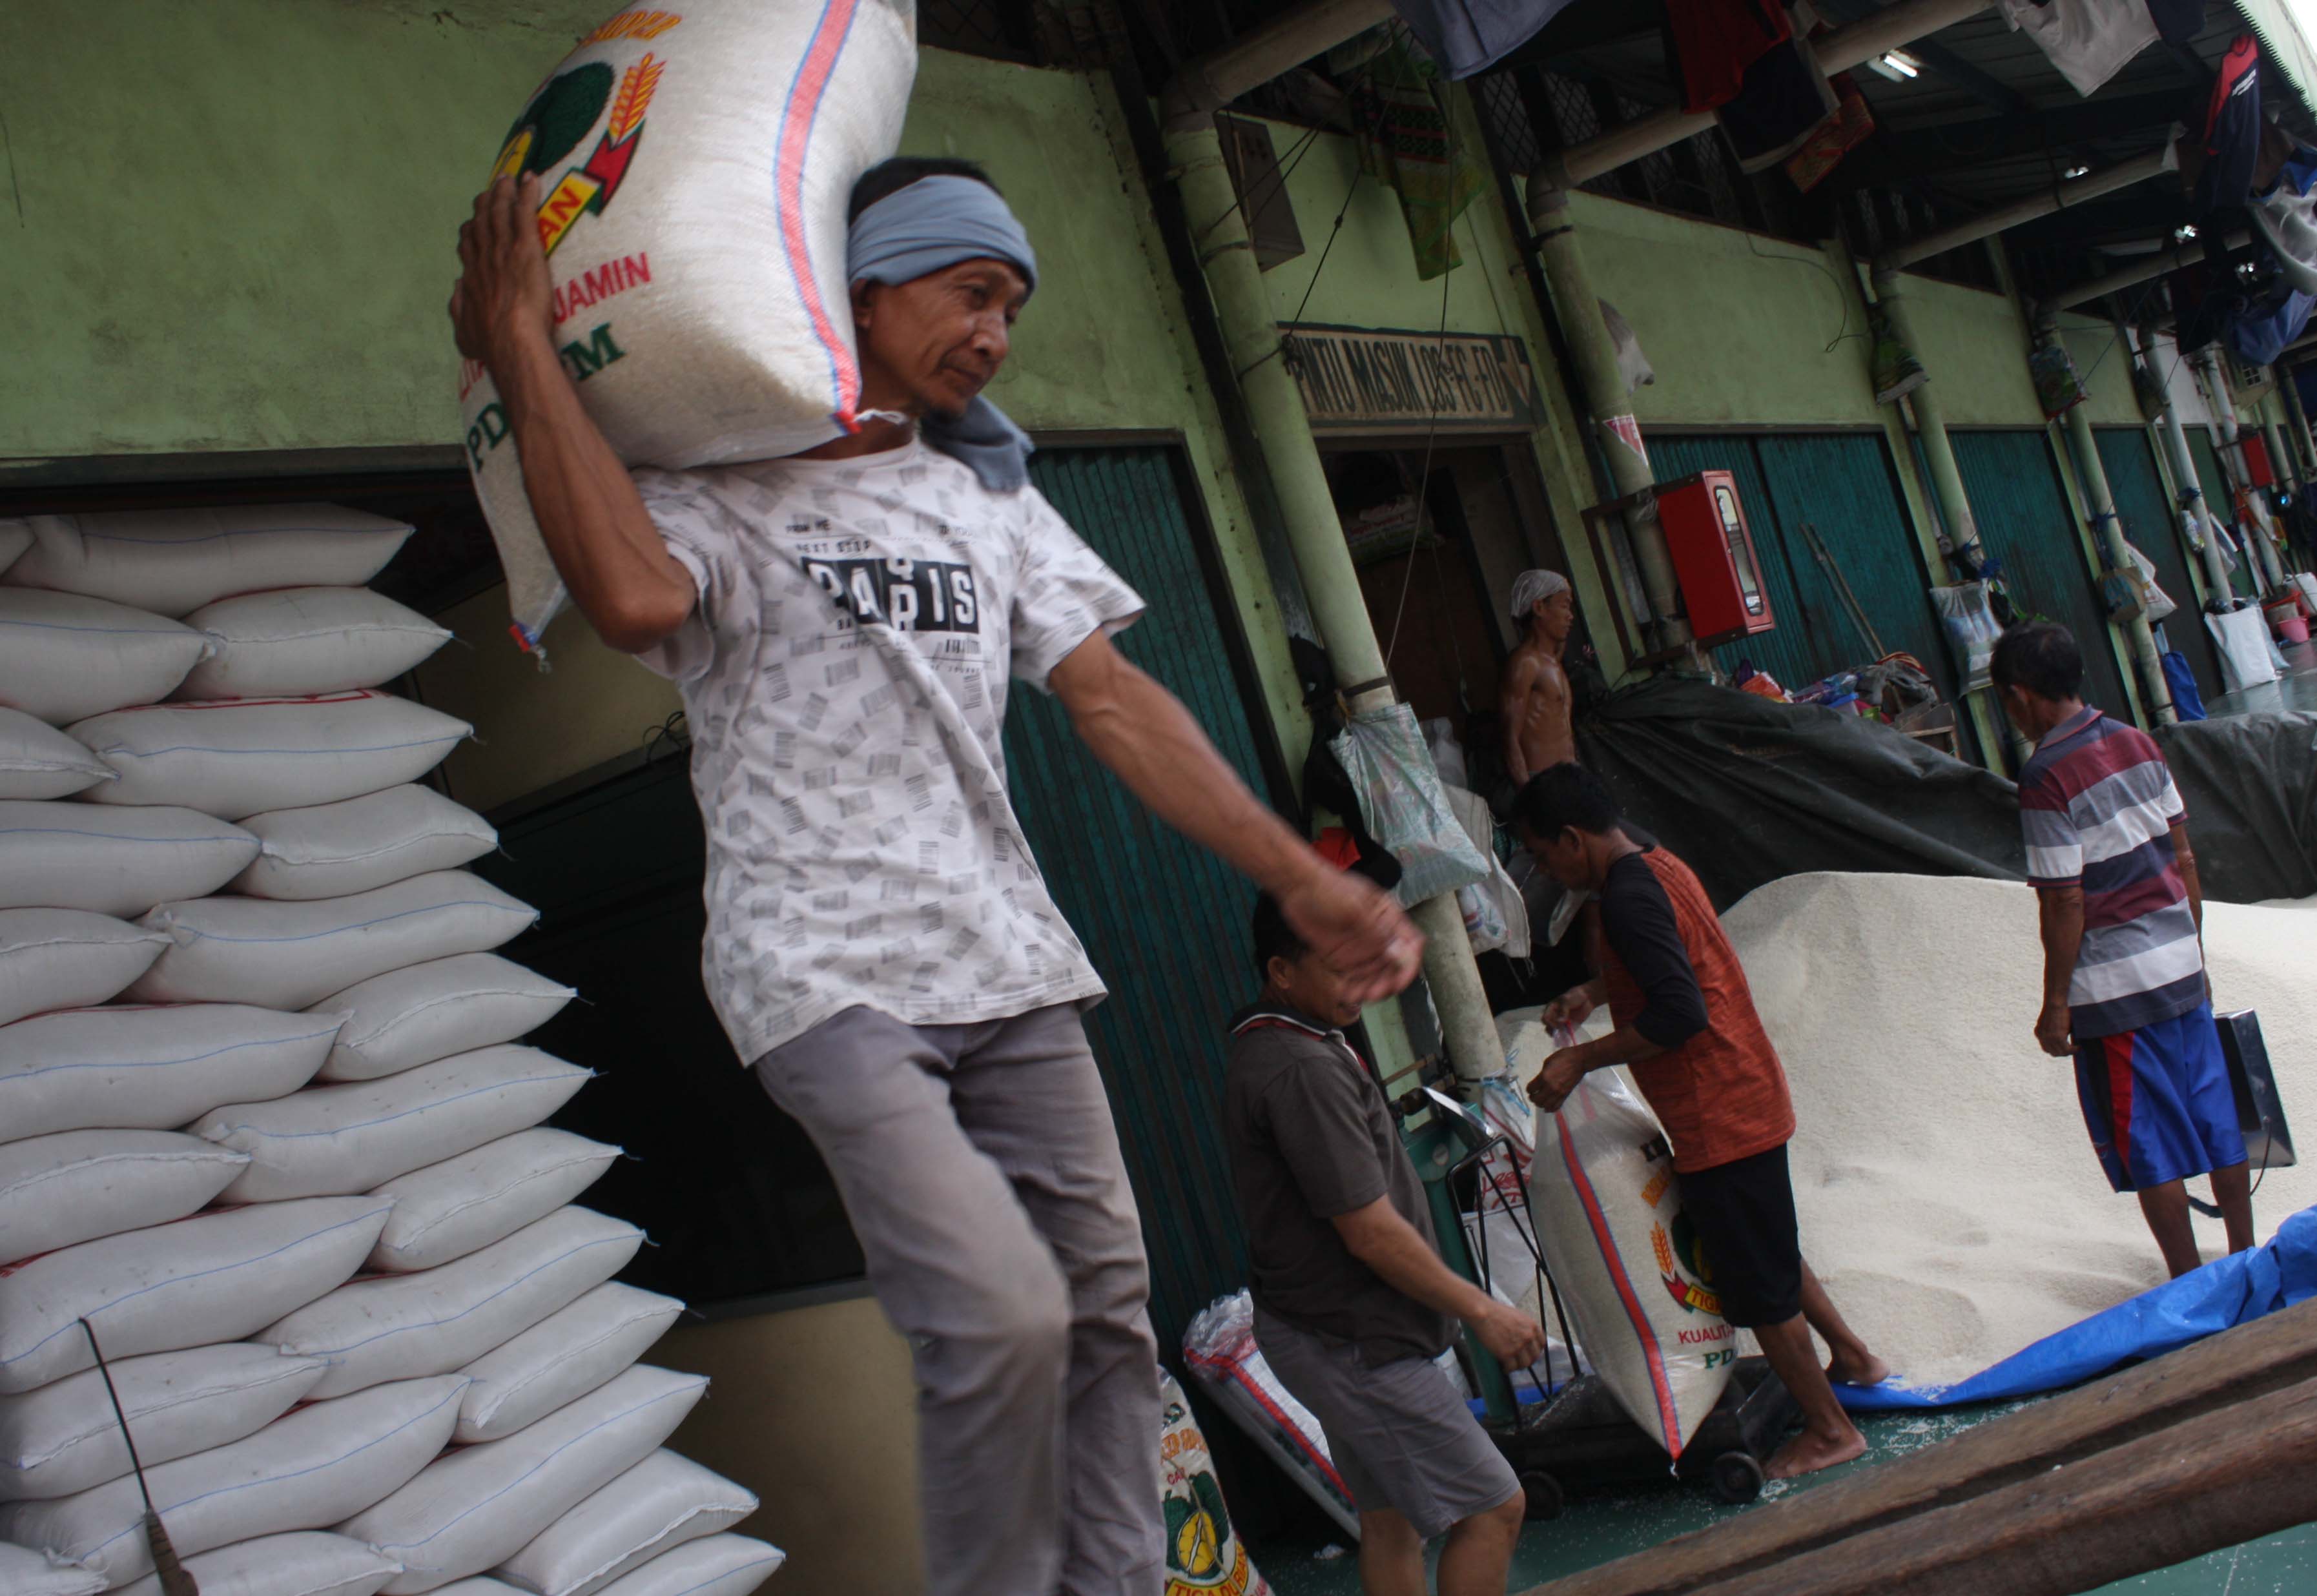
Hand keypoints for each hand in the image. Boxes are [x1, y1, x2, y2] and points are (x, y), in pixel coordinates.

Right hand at [450, 174, 554, 373]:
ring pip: (500, 212)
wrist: (509, 338)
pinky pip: (524, 213)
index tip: (474, 223)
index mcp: (471, 276)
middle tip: (491, 189)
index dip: (471, 230)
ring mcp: (503, 249)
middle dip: (486, 203)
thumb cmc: (491, 343)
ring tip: (508, 179)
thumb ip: (458, 309)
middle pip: (482, 222)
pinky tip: (531, 180)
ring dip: (504, 192)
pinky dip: (527, 194)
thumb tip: (457, 290)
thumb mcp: (465, 332)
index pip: (468, 245)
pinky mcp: (525, 248)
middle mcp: (484, 257)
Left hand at [1276, 865, 1423, 1005]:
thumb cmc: (1327, 888)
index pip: (1411, 945)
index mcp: (1388, 918)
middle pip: (1394, 966)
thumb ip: (1376, 931)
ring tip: (1357, 996)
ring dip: (1370, 989)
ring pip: (1374, 976)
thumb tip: (1400, 952)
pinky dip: (1352, 988)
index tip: (1399, 981)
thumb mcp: (1354, 908)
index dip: (1409, 964)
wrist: (1297, 887)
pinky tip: (1345, 994)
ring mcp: (1360, 948)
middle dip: (1387, 982)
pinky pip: (1353, 978)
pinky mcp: (1342, 957)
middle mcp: (1378, 936)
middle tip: (1375, 994)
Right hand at [1471, 1302, 1548, 1370]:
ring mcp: (1518, 1346)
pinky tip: (1504, 1368)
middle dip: (1528, 1359)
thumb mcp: (1517, 1315)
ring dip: (1519, 1366)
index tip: (1530, 1352)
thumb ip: (1524, 1327)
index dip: (1536, 1349)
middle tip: (1521, 1361)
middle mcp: (1528, 1337)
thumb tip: (1524, 1337)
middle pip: (1535, 1355)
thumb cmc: (1495, 1312)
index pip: (1542, 1343)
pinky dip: (1508, 1369)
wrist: (1482, 1313)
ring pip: (1525, 1364)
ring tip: (1512, 1366)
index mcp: (1532, 1326)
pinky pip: (1511, 1367)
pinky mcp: (1507, 1354)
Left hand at [1526, 1047, 1586, 1114]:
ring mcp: (1558, 1093)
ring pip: (1545, 1105)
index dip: (1529, 1088)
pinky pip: (1556, 1107)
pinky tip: (1547, 1106)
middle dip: (1532, 1097)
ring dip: (1540, 1104)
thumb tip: (1539, 1081)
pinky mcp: (1565, 1095)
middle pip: (1536, 1099)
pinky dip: (1550, 1108)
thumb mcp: (1547, 1062)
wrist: (1579, 1061)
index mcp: (1544, 1077)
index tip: (1530, 1087)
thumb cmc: (1563, 1058)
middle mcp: (1550, 1087)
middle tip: (1533, 1094)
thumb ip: (1541, 1074)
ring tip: (1540, 1099)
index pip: (1531, 1088)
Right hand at [1542, 985, 1594, 1032]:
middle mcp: (1554, 1017)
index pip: (1545, 1019)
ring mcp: (1562, 1023)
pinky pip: (1566, 1034)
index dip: (1550, 1023)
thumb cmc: (1573, 996)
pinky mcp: (1570, 1027)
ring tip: (1566, 1035)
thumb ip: (1563, 1010)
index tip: (1558, 1024)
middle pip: (1548, 1027)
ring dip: (1559, 1035)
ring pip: (1556, 1032)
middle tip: (1562, 1030)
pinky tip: (1570, 1037)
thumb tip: (1560, 1021)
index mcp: (1550, 1009)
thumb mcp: (1566, 1000)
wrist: (1586, 998)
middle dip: (1553, 1031)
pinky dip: (1567, 1037)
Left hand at [2034, 1000, 2073, 1057]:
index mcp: (2039, 1032)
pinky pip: (2066, 1050)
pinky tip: (2078, 1047)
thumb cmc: (2059, 1008)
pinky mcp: (2057, 1036)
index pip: (2047, 1048)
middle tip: (2073, 1049)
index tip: (2066, 1048)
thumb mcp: (2054, 1022)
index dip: (2057, 1050)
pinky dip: (2073, 1050)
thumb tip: (2065, 1040)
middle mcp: (2041, 1036)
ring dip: (2069, 1052)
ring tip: (2077, 1048)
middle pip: (2052, 1052)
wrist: (2056, 1000)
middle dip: (2063, 1053)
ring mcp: (2048, 1037)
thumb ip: (2055, 1032)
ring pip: (2059, 1053)